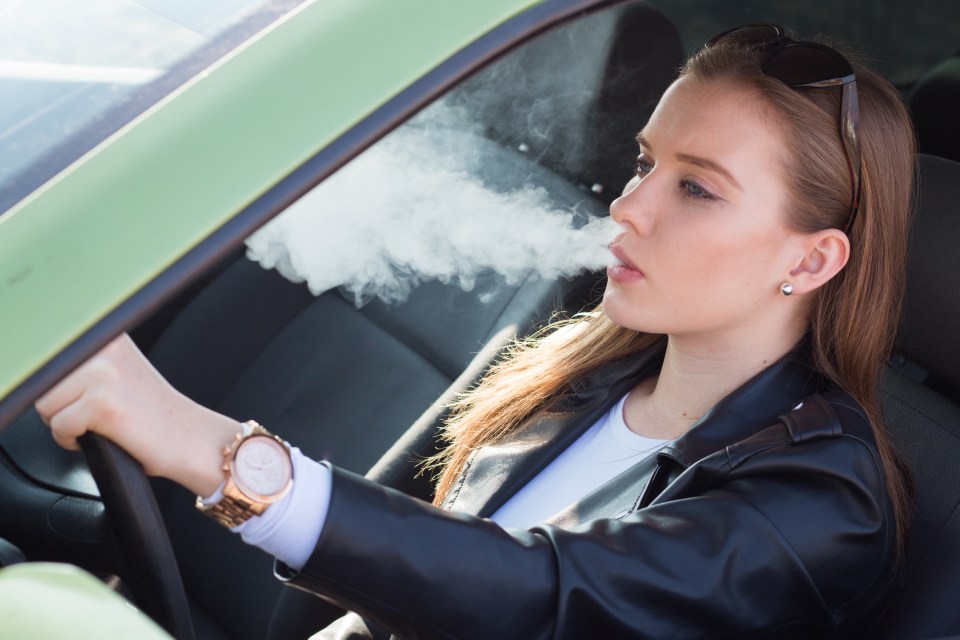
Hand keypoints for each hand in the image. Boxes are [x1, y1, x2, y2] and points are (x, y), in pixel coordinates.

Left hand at [35, 334, 240, 496]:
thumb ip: (88, 365)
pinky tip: (105, 436)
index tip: (90, 396)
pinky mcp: (102, 403)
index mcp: (110, 337)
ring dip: (66, 424)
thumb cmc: (157, 416)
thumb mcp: (121, 376)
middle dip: (62, 407)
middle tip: (100, 416)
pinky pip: (59, 428)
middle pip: (43, 384)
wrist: (193, 440)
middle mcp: (106, 347)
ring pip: (46, 406)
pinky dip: (73, 441)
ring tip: (101, 425)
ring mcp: (104, 374)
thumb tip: (42, 371)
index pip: (50, 357)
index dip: (61, 387)